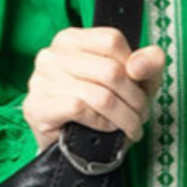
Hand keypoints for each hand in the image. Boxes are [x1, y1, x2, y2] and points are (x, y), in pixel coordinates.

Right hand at [23, 26, 165, 152]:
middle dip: (135, 100)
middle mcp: (52, 55)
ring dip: (124, 117)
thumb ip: (148, 63)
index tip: (139, 85)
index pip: (112, 40)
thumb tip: (139, 64)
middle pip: (111, 71)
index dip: (134, 66)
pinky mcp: (38, 106)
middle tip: (141, 115)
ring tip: (130, 127)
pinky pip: (79, 109)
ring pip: (100, 95)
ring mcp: (41, 80)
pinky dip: (100, 123)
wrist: (75, 147)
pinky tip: (104, 128)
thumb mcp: (135, 81)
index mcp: (72, 40)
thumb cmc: (102, 109)